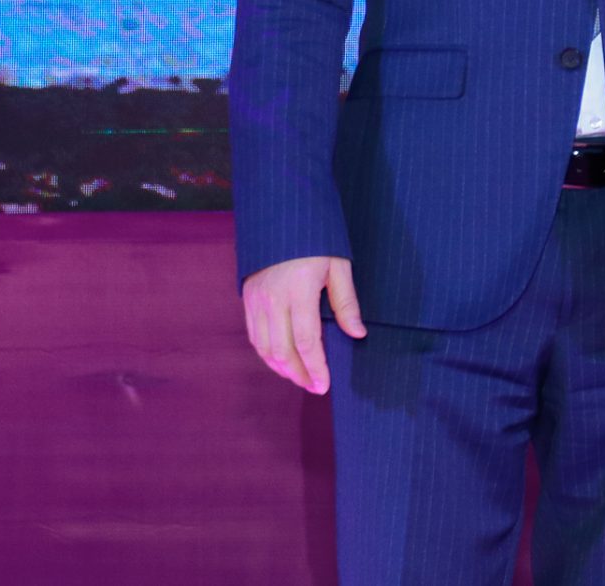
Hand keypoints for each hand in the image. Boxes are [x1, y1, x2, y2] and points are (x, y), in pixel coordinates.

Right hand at [242, 254, 364, 393]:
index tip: (324, 385)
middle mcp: (273, 300)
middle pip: (282, 351)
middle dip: (299, 375)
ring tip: (301, 378)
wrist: (282, 217)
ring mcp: (257, 301)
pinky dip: (266, 355)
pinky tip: (281, 362)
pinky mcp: (248, 300)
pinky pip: (254, 336)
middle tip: (315, 387)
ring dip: (282, 369)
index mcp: (298, 291)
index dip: (315, 367)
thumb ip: (346, 302)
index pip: (306, 341)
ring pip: (264, 348)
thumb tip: (357, 334)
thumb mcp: (338, 265)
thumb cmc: (316, 241)